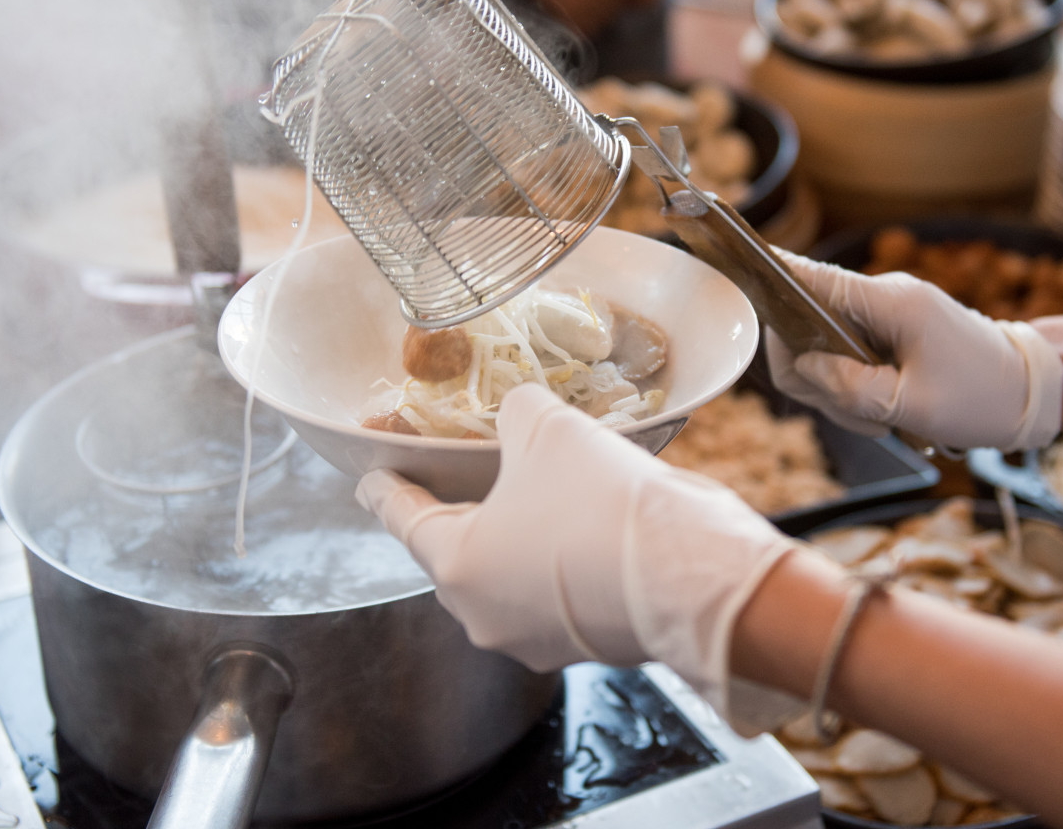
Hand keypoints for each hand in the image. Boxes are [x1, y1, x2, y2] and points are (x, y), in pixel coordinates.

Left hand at [356, 383, 802, 732]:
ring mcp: (531, 641)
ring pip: (508, 579)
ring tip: (550, 499)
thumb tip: (520, 411)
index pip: (403, 517)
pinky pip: (554, 600)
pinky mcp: (582, 649)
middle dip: (467, 511)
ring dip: (520, 541)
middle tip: (477, 474)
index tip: (372, 481)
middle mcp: (482, 614)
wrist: (690, 577)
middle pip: (456, 552)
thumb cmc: (602, 504)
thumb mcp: (548, 429)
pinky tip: (589, 533)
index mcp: (456, 563)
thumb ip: (517, 413)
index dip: (387, 490)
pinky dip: (561, 568)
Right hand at [767, 252, 1062, 449]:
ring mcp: (884, 315)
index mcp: (887, 301)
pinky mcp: (889, 334)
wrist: (1035, 391)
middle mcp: (880, 298)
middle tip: (852, 410)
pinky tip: (883, 414)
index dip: (765, 272)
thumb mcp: (910, 405)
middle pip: (803, 323)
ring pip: (822, 348)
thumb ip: (846, 387)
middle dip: (812, 374)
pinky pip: (846, 359)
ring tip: (880, 418)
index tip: (728, 262)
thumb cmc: (982, 396)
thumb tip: (800, 368)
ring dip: (837, 391)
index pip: (809, 276)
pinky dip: (853, 391)